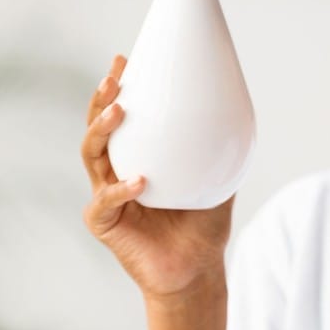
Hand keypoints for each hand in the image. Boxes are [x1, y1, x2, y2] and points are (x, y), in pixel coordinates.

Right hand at [81, 54, 234, 300]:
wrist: (197, 269)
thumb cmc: (204, 224)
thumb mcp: (216, 179)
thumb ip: (217, 150)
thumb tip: (237, 109)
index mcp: (137, 156)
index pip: (122, 116)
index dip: (118, 87)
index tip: (124, 59)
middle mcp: (115, 171)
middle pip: (98, 128)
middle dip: (101, 99)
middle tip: (115, 78)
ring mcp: (106, 196)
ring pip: (92, 155)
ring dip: (102, 131)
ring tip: (118, 112)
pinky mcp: (104, 223)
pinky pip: (105, 201)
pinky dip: (120, 189)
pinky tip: (139, 180)